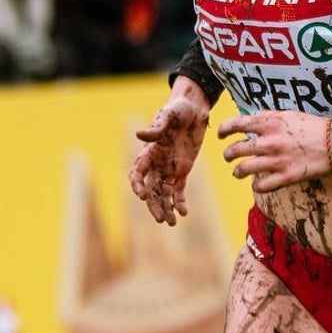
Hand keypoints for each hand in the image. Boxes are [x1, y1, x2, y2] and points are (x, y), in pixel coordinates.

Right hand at [130, 82, 209, 224]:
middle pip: (151, 188)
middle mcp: (157, 163)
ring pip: (163, 193)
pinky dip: (179, 202)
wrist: (194, 109)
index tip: (141, 195)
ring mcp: (169, 168)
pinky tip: (184, 213)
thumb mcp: (168, 116)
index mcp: (149, 151)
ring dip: (165, 208)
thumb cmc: (178, 110)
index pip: (137, 172)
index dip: (137, 184)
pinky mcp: (183, 170)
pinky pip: (179, 190)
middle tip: (160, 219)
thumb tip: (139, 135)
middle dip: (154, 204)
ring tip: (171, 223)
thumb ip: (156, 128)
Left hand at [219, 110, 331, 192]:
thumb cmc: (312, 127)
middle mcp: (269, 142)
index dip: (224, 130)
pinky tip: (257, 184)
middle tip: (228, 156)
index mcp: (269, 123)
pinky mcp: (286, 177)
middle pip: (236, 150)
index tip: (221, 135)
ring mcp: (276, 161)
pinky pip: (261, 186)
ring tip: (237, 172)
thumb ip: (267, 118)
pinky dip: (256, 186)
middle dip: (227, 154)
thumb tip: (250, 122)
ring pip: (243, 169)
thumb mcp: (288, 115)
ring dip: (237, 172)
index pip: (236, 124)